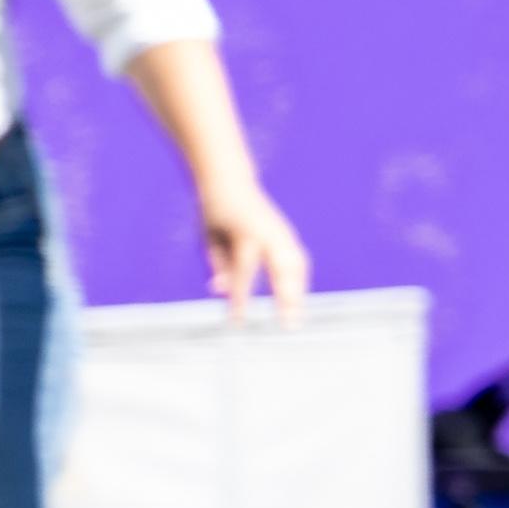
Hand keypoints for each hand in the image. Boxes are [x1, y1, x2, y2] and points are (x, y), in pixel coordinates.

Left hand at [199, 175, 312, 318]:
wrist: (231, 182)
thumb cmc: (216, 213)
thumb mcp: (209, 238)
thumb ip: (219, 265)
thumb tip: (221, 292)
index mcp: (246, 232)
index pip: (245, 271)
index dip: (241, 298)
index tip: (237, 323)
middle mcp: (269, 233)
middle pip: (284, 269)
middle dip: (287, 298)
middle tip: (288, 325)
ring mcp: (282, 233)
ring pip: (296, 267)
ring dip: (298, 293)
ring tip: (296, 318)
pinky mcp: (287, 237)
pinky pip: (297, 263)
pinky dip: (299, 283)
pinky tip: (296, 302)